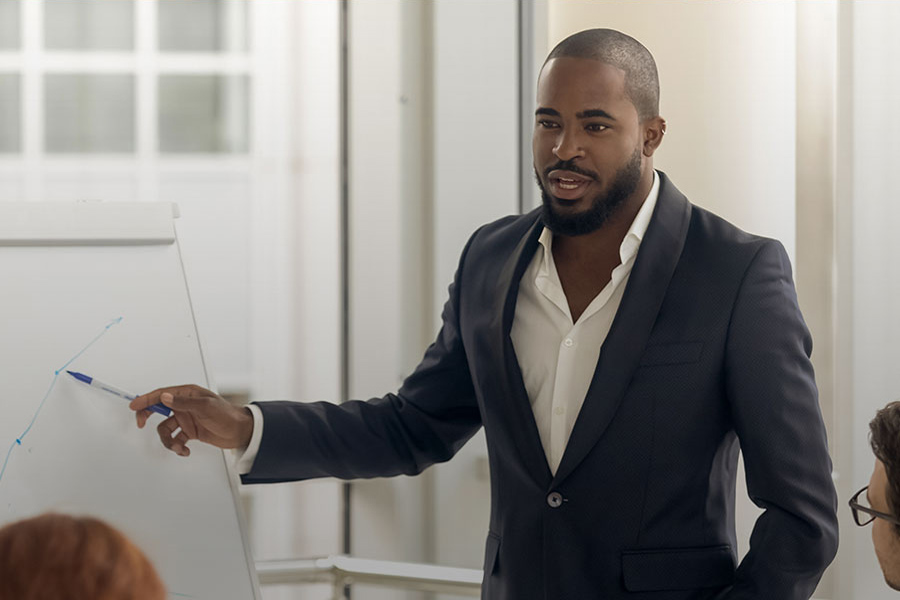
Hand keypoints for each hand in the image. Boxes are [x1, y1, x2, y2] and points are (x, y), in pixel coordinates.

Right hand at [129, 385, 253, 456]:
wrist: (240, 432)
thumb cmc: (227, 415)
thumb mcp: (205, 407)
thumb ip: (184, 403)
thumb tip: (165, 397)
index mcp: (188, 394)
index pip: (162, 394)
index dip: (146, 399)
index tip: (134, 406)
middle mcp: (185, 405)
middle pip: (158, 409)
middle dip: (148, 417)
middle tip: (141, 424)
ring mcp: (187, 419)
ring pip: (166, 429)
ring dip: (169, 440)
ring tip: (179, 446)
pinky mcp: (190, 431)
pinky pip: (175, 439)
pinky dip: (177, 446)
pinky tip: (185, 450)